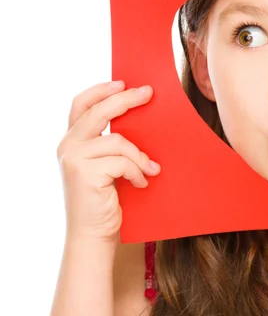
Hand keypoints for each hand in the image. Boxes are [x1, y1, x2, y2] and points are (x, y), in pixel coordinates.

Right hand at [56, 81, 159, 240]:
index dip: (101, 90)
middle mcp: (68, 146)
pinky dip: (137, 171)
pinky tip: (141, 183)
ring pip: (118, 141)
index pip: (81, 104)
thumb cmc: (105, 198)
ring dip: (139, 156)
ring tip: (150, 170)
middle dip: (126, 99)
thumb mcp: (106, 164)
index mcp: (72, 140)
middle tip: (148, 93)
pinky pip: (123, 162)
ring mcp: (74, 159)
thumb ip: (110, 143)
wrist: (94, 233)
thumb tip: (139, 118)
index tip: (123, 82)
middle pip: (98, 112)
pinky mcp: (85, 174)